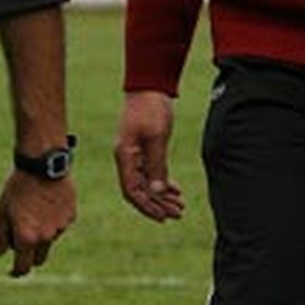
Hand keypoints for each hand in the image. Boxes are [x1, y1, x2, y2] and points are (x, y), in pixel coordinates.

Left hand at [0, 171, 74, 276]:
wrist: (42, 166)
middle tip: (22, 246)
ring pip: (49, 240)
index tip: (12, 272)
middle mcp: (46, 237)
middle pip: (39, 259)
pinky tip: (46, 203)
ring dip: (41, 234)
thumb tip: (0, 254)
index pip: (23, 266)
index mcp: (26, 237)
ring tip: (33, 209)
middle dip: (30, 257)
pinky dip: (52, 221)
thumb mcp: (2, 210)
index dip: (16, 272)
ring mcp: (60, 228)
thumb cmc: (17, 187)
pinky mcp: (70, 217)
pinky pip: (60, 225)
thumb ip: (1, 235)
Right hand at [114, 90, 184, 221]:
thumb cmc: (150, 109)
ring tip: (180, 205)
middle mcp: (126, 158)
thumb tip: (158, 191)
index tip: (163, 217)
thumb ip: (157, 165)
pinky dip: (161, 183)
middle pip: (139, 190)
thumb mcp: (156, 137)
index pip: (132, 190)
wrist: (149, 87)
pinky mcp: (142, 148)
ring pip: (145, 183)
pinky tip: (175, 189)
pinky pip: (149, 172)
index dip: (147, 206)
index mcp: (125, 156)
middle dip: (157, 204)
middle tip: (178, 214)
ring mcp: (133, 153)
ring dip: (161, 196)